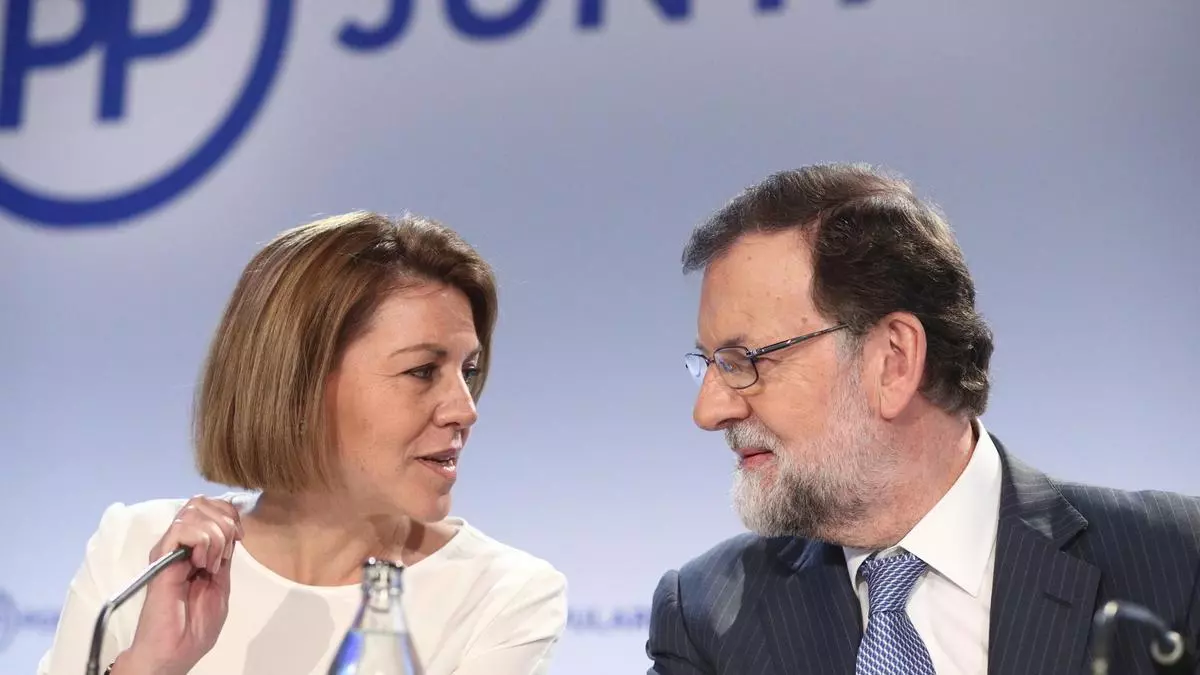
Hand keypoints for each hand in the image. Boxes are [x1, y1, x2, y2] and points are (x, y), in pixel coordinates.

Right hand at [116, 496, 242, 674]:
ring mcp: (168, 550)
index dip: (230, 514)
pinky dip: (203, 542)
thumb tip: (231, 529)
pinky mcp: (160, 559)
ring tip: (211, 564)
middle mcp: (178, 545)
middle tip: (225, 554)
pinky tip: (202, 564)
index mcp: (194, 549)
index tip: (239, 538)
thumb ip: (225, 556)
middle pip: (201, 502)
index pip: (211, 506)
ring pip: (194, 511)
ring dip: (215, 535)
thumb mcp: (221, 584)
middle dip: (225, 522)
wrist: (174, 652)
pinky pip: (182, 529)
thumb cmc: (194, 626)